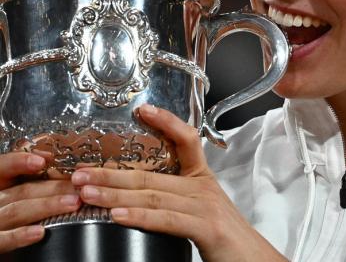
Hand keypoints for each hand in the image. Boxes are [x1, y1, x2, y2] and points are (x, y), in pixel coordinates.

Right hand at [0, 152, 80, 252]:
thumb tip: (47, 157)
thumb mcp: (12, 187)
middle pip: (21, 190)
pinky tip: (40, 232)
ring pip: (17, 211)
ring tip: (73, 203)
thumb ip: (26, 174)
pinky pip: (3, 240)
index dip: (20, 162)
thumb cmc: (9, 205)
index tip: (43, 161)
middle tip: (79, 186)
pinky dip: (20, 235)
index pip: (3, 168)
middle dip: (53, 187)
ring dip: (47, 206)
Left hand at [71, 104, 286, 261]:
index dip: (166, 121)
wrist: (252, 258)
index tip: (142, 111)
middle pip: (151, 172)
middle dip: (112, 172)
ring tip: (87, 191)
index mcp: (200, 176)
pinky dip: (140, 215)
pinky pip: (167, 218)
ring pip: (152, 194)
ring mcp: (204, 204)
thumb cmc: (222, 233)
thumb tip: (137, 193)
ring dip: (115, 192)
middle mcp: (201, 185)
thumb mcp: (198, 205)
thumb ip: (173, 197)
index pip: (185, 138)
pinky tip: (117, 214)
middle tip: (80, 172)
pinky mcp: (207, 226)